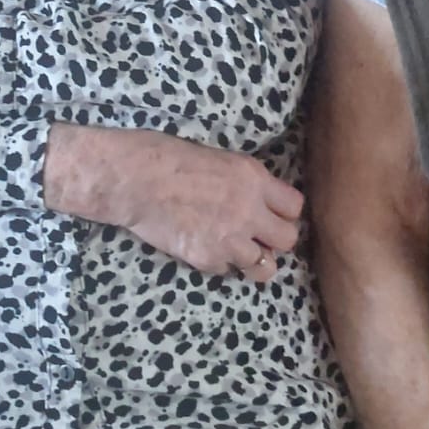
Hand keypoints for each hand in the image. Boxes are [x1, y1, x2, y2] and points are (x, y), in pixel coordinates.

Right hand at [45, 123, 303, 279]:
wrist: (133, 179)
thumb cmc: (166, 157)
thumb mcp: (217, 158)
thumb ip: (243, 182)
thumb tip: (256, 197)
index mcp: (252, 179)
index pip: (295, 206)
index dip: (284, 212)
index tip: (271, 214)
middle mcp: (249, 210)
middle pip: (288, 239)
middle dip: (275, 240)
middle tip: (256, 236)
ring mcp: (230, 238)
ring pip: (265, 267)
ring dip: (253, 260)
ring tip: (235, 251)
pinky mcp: (208, 258)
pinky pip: (227, 271)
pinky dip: (218, 263)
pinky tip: (202, 247)